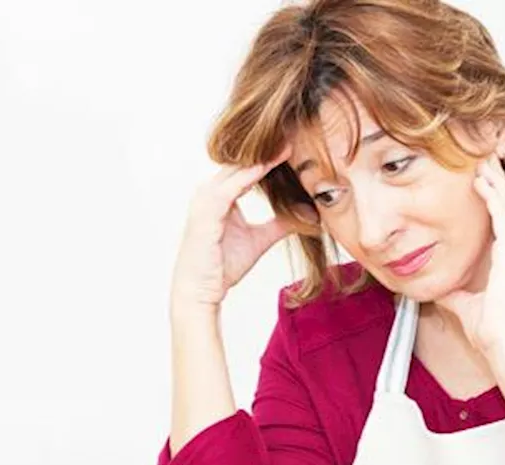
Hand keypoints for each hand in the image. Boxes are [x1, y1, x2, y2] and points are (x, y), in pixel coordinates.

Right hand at [171, 148, 296, 309]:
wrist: (200, 291)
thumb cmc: (222, 266)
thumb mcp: (259, 240)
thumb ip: (279, 224)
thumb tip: (304, 215)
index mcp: (219, 195)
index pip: (247, 167)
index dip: (270, 156)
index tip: (296, 143)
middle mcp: (210, 191)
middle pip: (241, 162)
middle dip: (267, 148)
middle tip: (294, 132)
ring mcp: (205, 198)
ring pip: (237, 168)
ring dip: (261, 155)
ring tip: (287, 141)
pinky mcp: (206, 210)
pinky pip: (232, 185)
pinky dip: (251, 173)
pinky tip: (271, 164)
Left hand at [437, 153, 504, 370]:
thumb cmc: (493, 333)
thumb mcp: (468, 307)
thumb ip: (457, 295)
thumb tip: (441, 290)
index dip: (499, 200)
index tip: (486, 183)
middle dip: (500, 183)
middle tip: (487, 161)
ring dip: (497, 184)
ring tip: (483, 164)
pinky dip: (494, 199)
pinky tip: (482, 184)